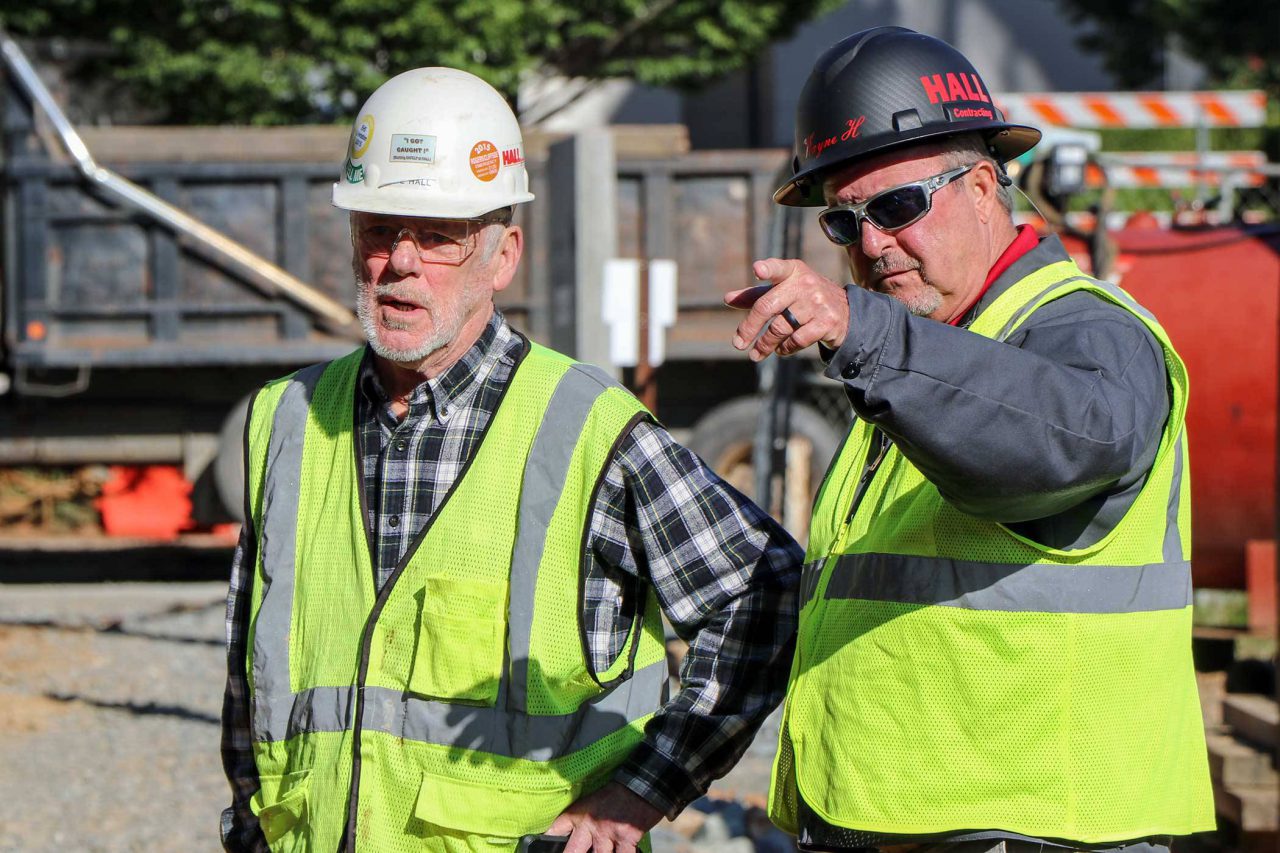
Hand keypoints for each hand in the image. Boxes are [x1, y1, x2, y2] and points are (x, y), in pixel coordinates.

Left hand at [546, 782, 663, 852]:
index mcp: (580, 813)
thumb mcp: (592, 802)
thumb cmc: (616, 794)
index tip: (539, 842)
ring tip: (599, 852)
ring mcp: (609, 834)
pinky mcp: (627, 839)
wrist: (641, 785)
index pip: (556, 828)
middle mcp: (591, 825)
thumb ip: (580, 820)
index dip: (546, 838)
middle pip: (573, 852)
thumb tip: (572, 838)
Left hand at [725, 258, 848, 361]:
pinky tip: (780, 350)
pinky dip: (785, 348)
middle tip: (738, 344)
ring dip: (765, 344)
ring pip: (780, 328)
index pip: (777, 268)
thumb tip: (728, 299)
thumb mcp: (784, 291)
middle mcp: (805, 284)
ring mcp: (817, 303)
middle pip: (768, 306)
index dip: (768, 269)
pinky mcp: (827, 322)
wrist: (846, 312)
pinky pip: (797, 340)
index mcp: (792, 271)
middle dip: (749, 328)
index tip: (757, 270)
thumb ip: (756, 294)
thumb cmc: (805, 298)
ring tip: (756, 354)